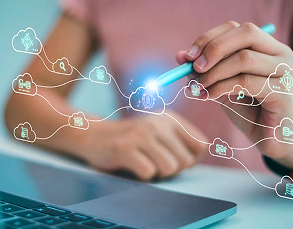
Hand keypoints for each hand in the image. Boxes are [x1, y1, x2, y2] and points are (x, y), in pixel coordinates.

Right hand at [81, 111, 206, 180]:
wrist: (91, 136)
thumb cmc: (130, 141)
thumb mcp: (158, 133)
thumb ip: (181, 142)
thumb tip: (196, 160)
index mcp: (169, 118)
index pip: (200, 145)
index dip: (189, 158)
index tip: (171, 156)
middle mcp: (157, 123)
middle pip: (186, 161)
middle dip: (172, 169)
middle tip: (152, 160)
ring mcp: (140, 134)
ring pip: (170, 168)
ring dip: (157, 173)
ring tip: (143, 163)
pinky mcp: (124, 148)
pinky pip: (148, 173)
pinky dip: (141, 175)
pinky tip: (130, 165)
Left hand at [177, 21, 292, 168]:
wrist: (270, 138)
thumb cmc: (247, 108)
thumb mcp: (221, 84)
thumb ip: (204, 69)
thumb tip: (180, 55)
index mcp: (267, 46)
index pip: (236, 28)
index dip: (209, 38)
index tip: (187, 57)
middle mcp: (280, 54)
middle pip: (246, 33)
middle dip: (214, 48)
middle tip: (194, 67)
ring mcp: (286, 71)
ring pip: (244, 58)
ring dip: (213, 73)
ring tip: (197, 87)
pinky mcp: (284, 92)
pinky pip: (246, 81)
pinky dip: (220, 87)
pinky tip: (207, 97)